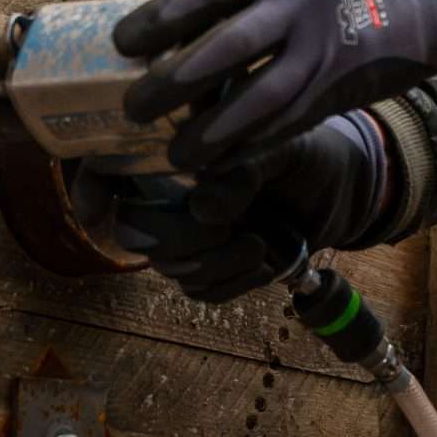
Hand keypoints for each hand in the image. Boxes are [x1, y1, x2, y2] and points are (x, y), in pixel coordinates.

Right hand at [111, 113, 393, 302]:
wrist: (346, 189)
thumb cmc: (307, 150)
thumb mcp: (281, 146)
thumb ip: (240, 167)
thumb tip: (202, 207)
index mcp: (176, 146)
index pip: (107, 164)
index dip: (91, 190)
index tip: (98, 215)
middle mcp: (171, 190)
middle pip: (133, 229)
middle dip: (174, 237)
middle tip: (221, 227)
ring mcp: (190, 231)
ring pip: (167, 265)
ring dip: (212, 264)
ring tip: (257, 244)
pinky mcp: (213, 265)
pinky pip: (198, 290)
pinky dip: (232, 283)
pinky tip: (266, 261)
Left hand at [115, 0, 436, 168]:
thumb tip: (179, 18)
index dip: (155, 22)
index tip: (122, 45)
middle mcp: (299, 3)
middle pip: (219, 51)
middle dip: (169, 85)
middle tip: (133, 108)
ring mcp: (323, 48)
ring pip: (254, 100)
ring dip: (209, 133)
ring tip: (175, 154)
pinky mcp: (342, 86)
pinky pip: (288, 122)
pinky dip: (251, 144)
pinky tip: (223, 159)